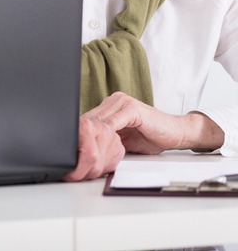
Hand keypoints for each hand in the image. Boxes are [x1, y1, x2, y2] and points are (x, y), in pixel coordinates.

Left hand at [64, 116, 123, 180]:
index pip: (89, 156)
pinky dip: (97, 167)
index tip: (69, 175)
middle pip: (95, 166)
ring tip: (79, 164)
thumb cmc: (74, 126)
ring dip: (89, 171)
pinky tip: (89, 161)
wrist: (100, 113)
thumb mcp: (66, 132)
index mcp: (88, 125)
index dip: (77, 171)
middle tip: (71, 173)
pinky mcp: (119, 148)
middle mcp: (104, 131)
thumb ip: (67, 145)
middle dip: (82, 174)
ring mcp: (114, 140)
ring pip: (101, 168)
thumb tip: (58, 162)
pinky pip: (107, 166)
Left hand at [84, 92, 223, 153]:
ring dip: (92, 136)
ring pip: (99, 120)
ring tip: (86, 150)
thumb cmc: (152, 137)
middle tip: (77, 150)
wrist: (176, 133)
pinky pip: (113, 122)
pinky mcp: (132, 108)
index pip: (89, 119)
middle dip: (83, 135)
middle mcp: (115, 100)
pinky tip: (100, 143)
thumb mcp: (124, 140)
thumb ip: (107, 139)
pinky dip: (105, 133)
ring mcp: (123, 102)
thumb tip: (88, 148)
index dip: (80, 133)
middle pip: (91, 118)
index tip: (75, 147)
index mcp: (111, 105)